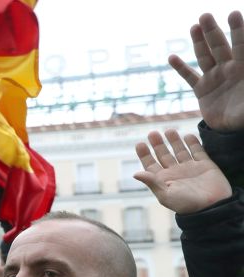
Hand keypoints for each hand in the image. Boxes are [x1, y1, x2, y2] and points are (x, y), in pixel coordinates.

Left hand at [134, 129, 232, 213]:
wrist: (213, 207)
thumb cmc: (186, 204)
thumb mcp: (165, 195)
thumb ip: (152, 182)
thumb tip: (135, 173)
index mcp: (164, 180)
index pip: (151, 165)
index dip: (145, 155)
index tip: (139, 144)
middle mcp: (175, 173)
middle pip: (164, 155)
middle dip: (158, 144)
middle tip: (152, 133)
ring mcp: (190, 168)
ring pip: (180, 151)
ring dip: (174, 141)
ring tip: (168, 131)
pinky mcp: (205, 165)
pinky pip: (198, 151)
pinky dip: (193, 143)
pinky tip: (187, 136)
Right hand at [170, 12, 243, 130]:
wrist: (234, 131)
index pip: (242, 46)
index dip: (238, 31)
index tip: (233, 14)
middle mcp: (229, 69)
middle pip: (219, 46)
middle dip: (212, 31)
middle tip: (205, 15)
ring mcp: (214, 78)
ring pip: (204, 56)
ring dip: (198, 42)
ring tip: (194, 27)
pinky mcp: (202, 90)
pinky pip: (189, 77)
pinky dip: (180, 68)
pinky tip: (172, 57)